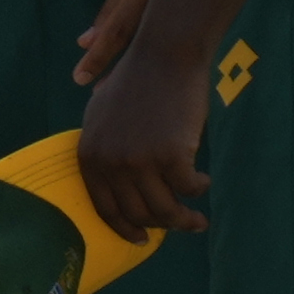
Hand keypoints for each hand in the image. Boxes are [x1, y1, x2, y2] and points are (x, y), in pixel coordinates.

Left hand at [76, 37, 212, 240]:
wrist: (163, 55)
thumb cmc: (136, 79)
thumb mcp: (100, 112)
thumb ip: (101, 146)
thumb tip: (112, 182)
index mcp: (89, 156)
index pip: (105, 208)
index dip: (125, 228)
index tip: (142, 238)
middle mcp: (110, 163)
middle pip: (138, 213)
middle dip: (162, 227)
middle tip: (183, 226)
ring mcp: (139, 161)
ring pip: (164, 209)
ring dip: (184, 219)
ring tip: (198, 220)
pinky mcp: (170, 155)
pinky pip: (188, 187)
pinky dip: (199, 189)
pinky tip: (204, 182)